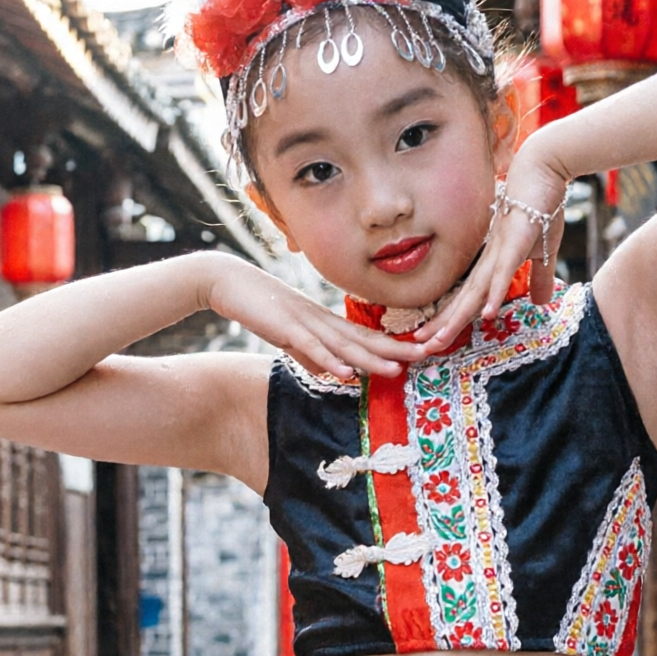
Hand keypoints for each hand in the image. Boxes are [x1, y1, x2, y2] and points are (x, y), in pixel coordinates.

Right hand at [202, 254, 425, 382]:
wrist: (228, 281)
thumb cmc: (259, 307)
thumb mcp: (289, 336)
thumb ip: (309, 354)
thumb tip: (329, 372)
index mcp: (325, 323)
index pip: (365, 337)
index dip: (393, 346)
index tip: (420, 352)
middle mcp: (321, 321)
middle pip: (364, 338)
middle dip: (396, 349)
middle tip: (428, 355)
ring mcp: (305, 324)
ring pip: (344, 345)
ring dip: (371, 358)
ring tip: (396, 370)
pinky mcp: (286, 328)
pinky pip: (312, 348)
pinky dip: (330, 361)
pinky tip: (347, 373)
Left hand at [416, 142, 565, 353]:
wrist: (543, 168)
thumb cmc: (541, 207)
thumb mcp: (542, 252)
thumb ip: (539, 278)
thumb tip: (542, 302)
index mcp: (492, 264)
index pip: (467, 298)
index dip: (449, 320)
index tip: (432, 341)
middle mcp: (489, 260)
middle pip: (462, 300)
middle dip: (441, 325)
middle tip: (420, 349)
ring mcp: (500, 251)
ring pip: (475, 291)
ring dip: (458, 317)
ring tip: (440, 339)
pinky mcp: (516, 241)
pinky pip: (503, 272)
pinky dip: (494, 292)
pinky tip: (487, 313)